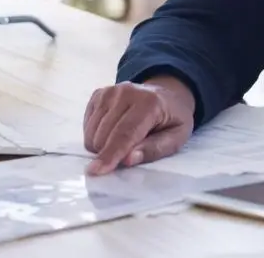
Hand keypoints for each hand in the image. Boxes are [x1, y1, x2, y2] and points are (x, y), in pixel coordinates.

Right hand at [82, 76, 196, 174]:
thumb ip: (153, 149)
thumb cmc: (172, 120)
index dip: (110, 154)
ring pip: (92, 133)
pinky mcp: (99, 94)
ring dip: (102, 146)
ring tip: (124, 140)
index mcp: (149, 103)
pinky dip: (96, 135)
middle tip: (129, 151)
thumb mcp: (176, 138)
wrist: (167, 95)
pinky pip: (87, 126)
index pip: (125, 133)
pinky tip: (113, 130)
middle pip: (104, 136)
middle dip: (110, 153)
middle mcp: (127, 93)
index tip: (96, 171)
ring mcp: (110, 92)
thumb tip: (127, 160)